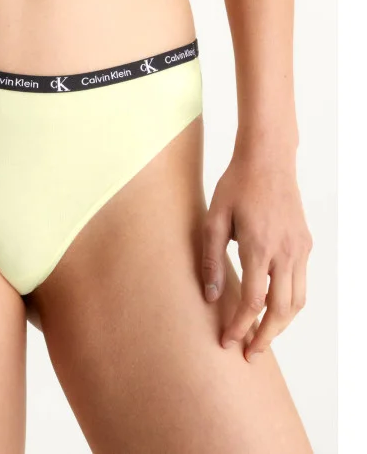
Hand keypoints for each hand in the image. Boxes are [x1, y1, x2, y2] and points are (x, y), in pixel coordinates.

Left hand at [201, 143, 311, 361]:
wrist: (268, 160)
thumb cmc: (236, 186)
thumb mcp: (213, 219)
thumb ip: (210, 259)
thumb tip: (209, 296)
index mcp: (259, 246)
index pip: (252, 301)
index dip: (239, 326)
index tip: (227, 341)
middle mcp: (285, 252)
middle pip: (282, 310)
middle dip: (265, 336)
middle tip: (250, 355)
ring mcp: (300, 248)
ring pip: (298, 301)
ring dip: (281, 325)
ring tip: (262, 338)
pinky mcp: (305, 244)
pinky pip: (302, 283)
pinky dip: (290, 304)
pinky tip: (274, 309)